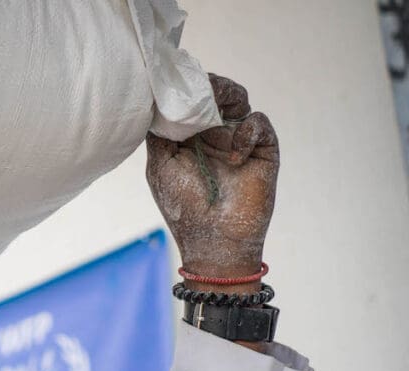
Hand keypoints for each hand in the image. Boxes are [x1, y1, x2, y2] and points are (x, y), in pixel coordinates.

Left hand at [146, 75, 279, 281]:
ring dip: (228, 96)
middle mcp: (211, 134)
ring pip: (238, 99)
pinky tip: (236, 156)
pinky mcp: (262, 149)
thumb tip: (155, 100)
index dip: (184, 88)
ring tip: (220, 110)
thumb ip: (158, 133)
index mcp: (185, 137)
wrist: (215, 241)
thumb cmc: (183, 207)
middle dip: (208, 86)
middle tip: (203, 92)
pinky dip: (246, 132)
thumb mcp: (160, 166)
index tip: (177, 82)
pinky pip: (258, 123)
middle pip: (213, 93)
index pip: (186, 100)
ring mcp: (237, 139)